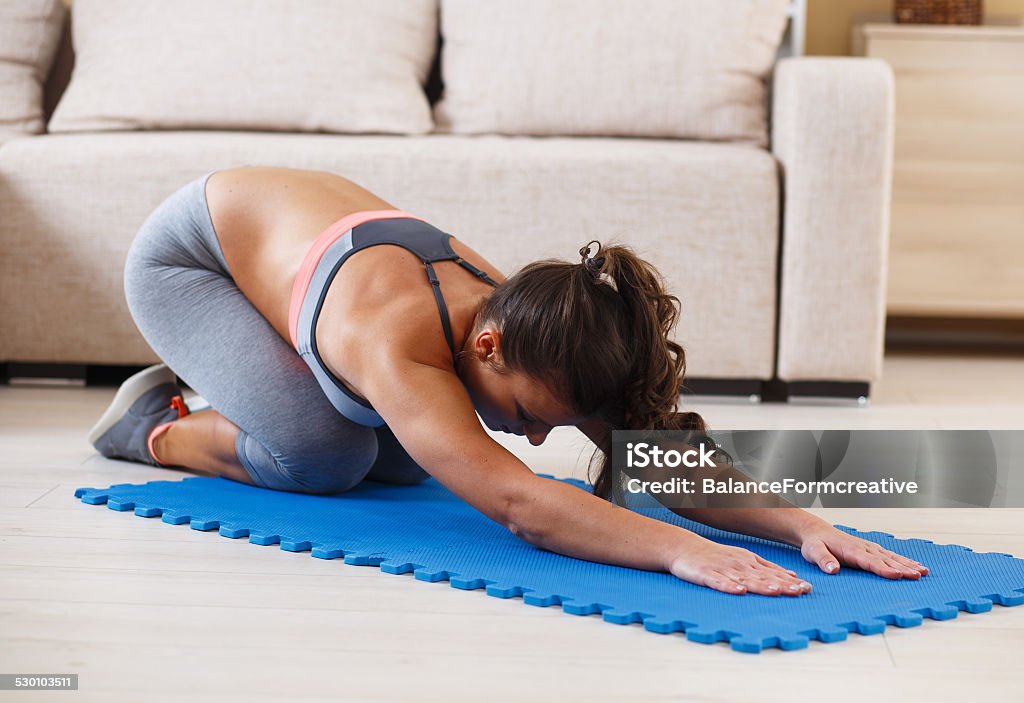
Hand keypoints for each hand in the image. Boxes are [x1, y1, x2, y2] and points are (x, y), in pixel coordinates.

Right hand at [668, 536, 812, 595]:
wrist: (685, 548)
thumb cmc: (715, 556)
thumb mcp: (744, 558)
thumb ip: (767, 568)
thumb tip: (791, 576)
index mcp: (749, 561)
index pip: (773, 573)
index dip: (790, 581)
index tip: (807, 589)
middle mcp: (739, 565)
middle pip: (763, 577)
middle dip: (782, 585)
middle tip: (800, 591)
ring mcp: (723, 569)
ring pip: (745, 579)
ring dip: (761, 585)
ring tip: (775, 591)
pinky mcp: (706, 575)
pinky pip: (719, 582)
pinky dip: (729, 587)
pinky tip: (739, 591)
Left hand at [800, 525, 928, 578]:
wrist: (817, 532)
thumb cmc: (815, 544)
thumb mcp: (813, 552)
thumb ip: (823, 560)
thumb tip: (833, 570)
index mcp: (851, 550)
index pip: (870, 561)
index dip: (884, 569)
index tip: (898, 575)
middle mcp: (864, 548)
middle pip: (886, 559)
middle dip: (903, 567)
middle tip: (918, 576)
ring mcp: (869, 548)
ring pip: (891, 557)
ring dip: (908, 564)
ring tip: (923, 572)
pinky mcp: (871, 549)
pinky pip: (890, 555)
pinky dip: (904, 560)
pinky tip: (915, 565)